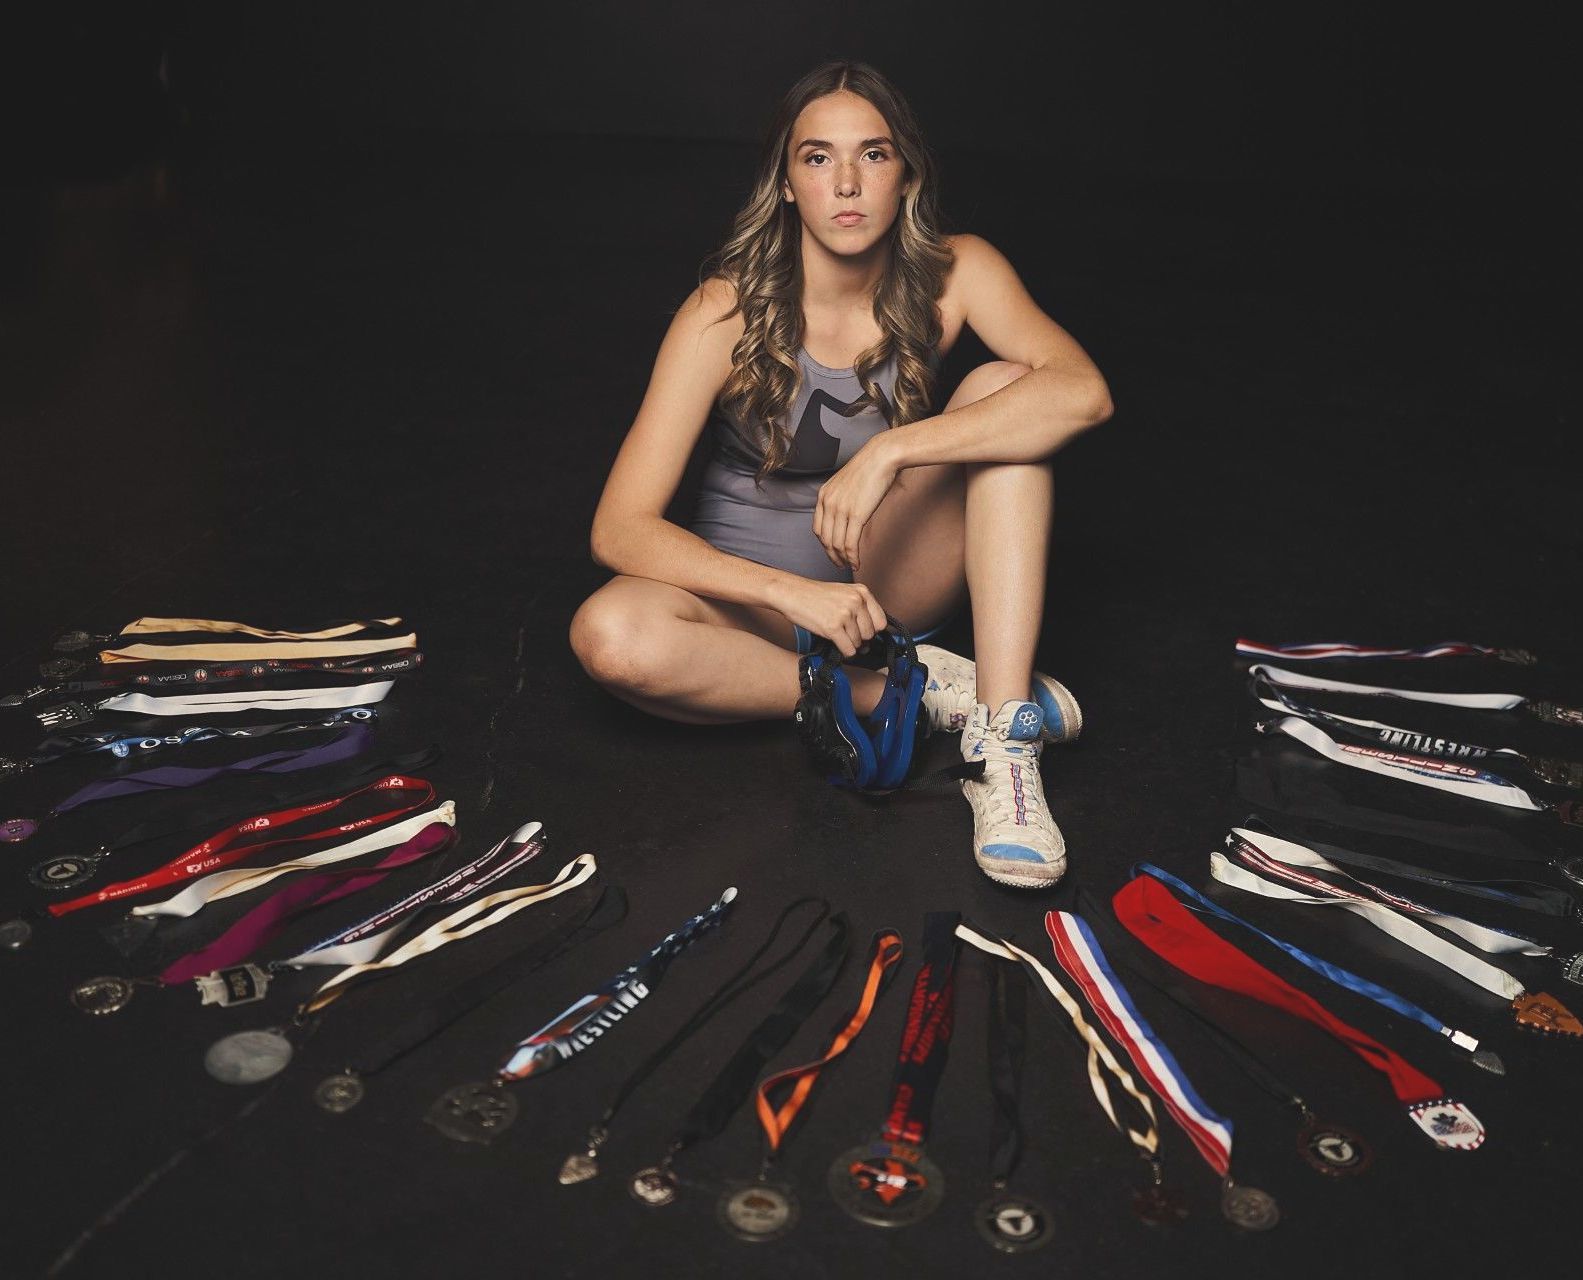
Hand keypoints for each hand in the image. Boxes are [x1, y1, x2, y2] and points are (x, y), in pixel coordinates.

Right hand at [765, 577, 887, 657]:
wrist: (792, 593)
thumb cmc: (815, 596)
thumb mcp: (844, 594)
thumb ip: (861, 610)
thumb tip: (871, 640)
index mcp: (862, 592)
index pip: (881, 621)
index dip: (871, 630)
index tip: (861, 631)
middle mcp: (856, 601)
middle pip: (870, 634)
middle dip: (859, 638)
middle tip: (844, 632)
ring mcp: (845, 614)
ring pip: (858, 644)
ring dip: (848, 643)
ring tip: (835, 632)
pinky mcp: (833, 627)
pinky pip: (848, 650)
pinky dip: (843, 651)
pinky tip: (834, 642)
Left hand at [813, 438, 899, 570]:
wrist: (881, 457)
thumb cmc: (868, 469)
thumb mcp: (845, 484)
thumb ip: (840, 500)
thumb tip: (845, 517)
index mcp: (823, 496)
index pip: (817, 529)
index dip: (824, 545)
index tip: (832, 553)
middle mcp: (828, 503)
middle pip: (825, 539)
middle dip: (832, 556)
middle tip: (840, 565)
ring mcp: (840, 510)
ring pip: (836, 544)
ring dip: (842, 559)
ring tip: (849, 566)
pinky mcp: (856, 515)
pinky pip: (849, 543)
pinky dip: (852, 556)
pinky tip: (856, 562)